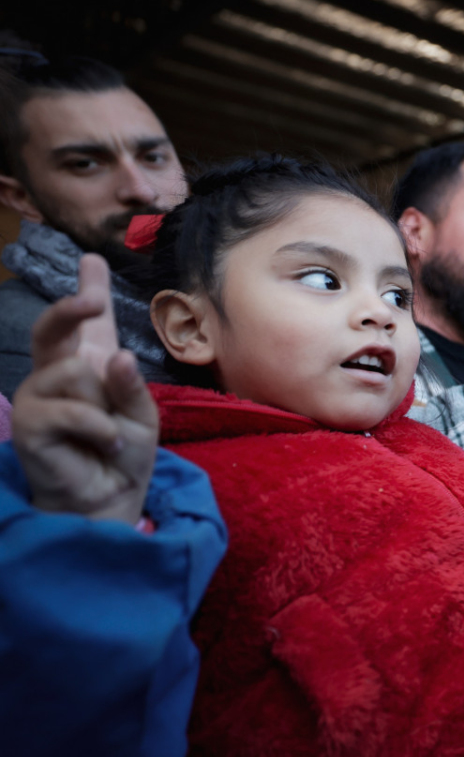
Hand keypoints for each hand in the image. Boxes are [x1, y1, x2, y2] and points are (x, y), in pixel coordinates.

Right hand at [11, 253, 158, 521]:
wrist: (109, 497)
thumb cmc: (124, 453)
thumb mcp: (142, 415)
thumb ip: (131, 385)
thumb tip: (115, 356)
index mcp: (89, 366)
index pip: (88, 326)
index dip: (87, 291)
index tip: (91, 260)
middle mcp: (57, 373)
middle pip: (54, 329)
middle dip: (71, 308)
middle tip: (93, 300)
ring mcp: (38, 395)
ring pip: (73, 372)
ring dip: (104, 404)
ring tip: (110, 431)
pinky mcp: (29, 421)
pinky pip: (72, 408)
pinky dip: (99, 426)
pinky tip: (106, 441)